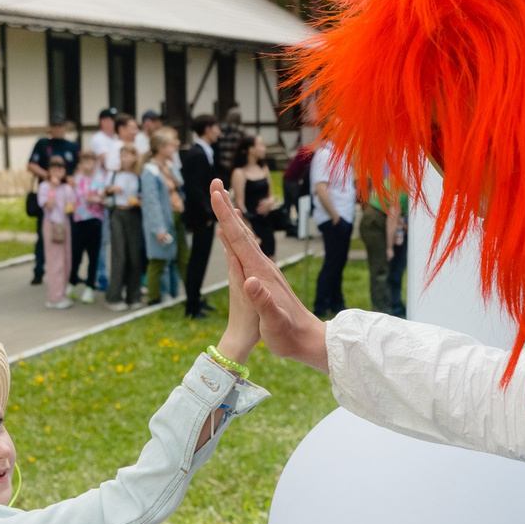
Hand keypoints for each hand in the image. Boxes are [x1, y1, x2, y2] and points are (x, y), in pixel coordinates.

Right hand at [215, 189, 326, 370]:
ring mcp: (264, 272)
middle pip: (241, 231)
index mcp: (260, 273)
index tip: (214, 194)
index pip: (239, 239)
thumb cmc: (289, 335)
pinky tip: (233, 235)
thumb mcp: (274, 321)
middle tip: (215, 183)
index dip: (225, 216)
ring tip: (222, 201)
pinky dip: (236, 239)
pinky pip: (246, 252)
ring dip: (231, 218)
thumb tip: (250, 281)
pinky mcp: (264, 279)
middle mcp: (263, 267)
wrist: (309, 340)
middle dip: (226, 208)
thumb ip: (263, 302)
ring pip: (244, 239)